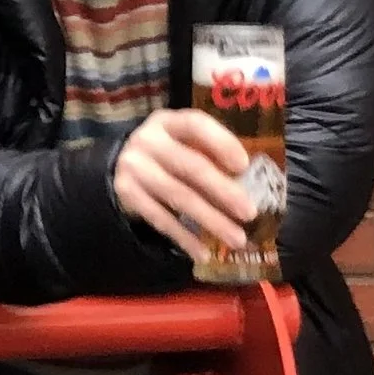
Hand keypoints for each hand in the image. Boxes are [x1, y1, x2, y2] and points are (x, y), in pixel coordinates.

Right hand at [114, 109, 254, 257]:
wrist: (121, 163)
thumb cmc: (169, 152)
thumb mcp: (185, 142)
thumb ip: (211, 153)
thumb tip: (252, 181)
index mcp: (168, 122)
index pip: (195, 124)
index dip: (221, 143)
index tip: (244, 165)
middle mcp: (148, 141)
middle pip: (189, 166)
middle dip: (223, 191)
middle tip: (249, 213)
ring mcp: (134, 167)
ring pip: (178, 196)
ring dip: (210, 219)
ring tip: (236, 238)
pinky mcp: (126, 193)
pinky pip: (159, 218)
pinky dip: (183, 237)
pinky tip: (203, 252)